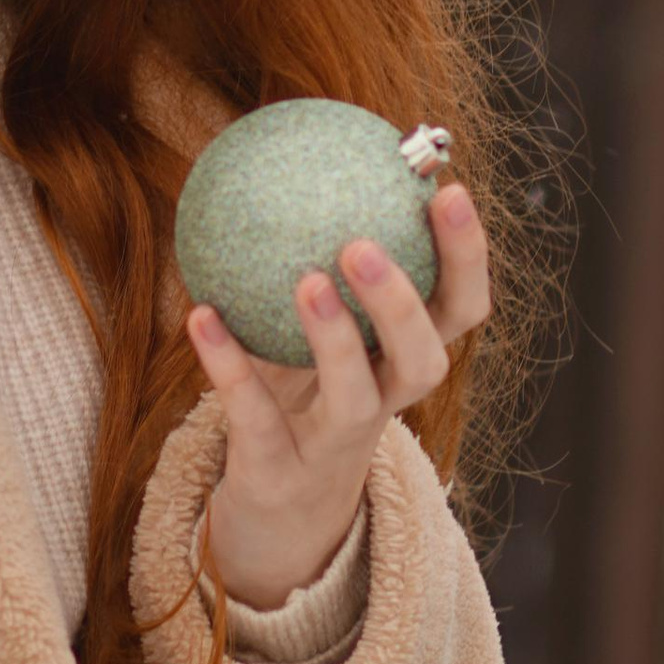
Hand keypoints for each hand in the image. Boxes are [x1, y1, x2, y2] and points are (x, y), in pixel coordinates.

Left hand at [184, 182, 491, 613]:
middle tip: (366, 244)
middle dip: (404, 303)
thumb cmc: (301, 399)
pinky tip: (199, 314)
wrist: (277, 516)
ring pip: (355, 400)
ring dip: (335, 339)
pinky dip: (229, 366)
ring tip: (307, 278)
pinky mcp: (279, 471)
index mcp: (403, 363)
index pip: (459, 308)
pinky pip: (254, 416)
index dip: (464, 255)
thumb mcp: (315, 333)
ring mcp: (334, 446)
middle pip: (424, 360)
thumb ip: (317, 261)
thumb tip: (292, 148)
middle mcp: (385, 405)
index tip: (446, 188)